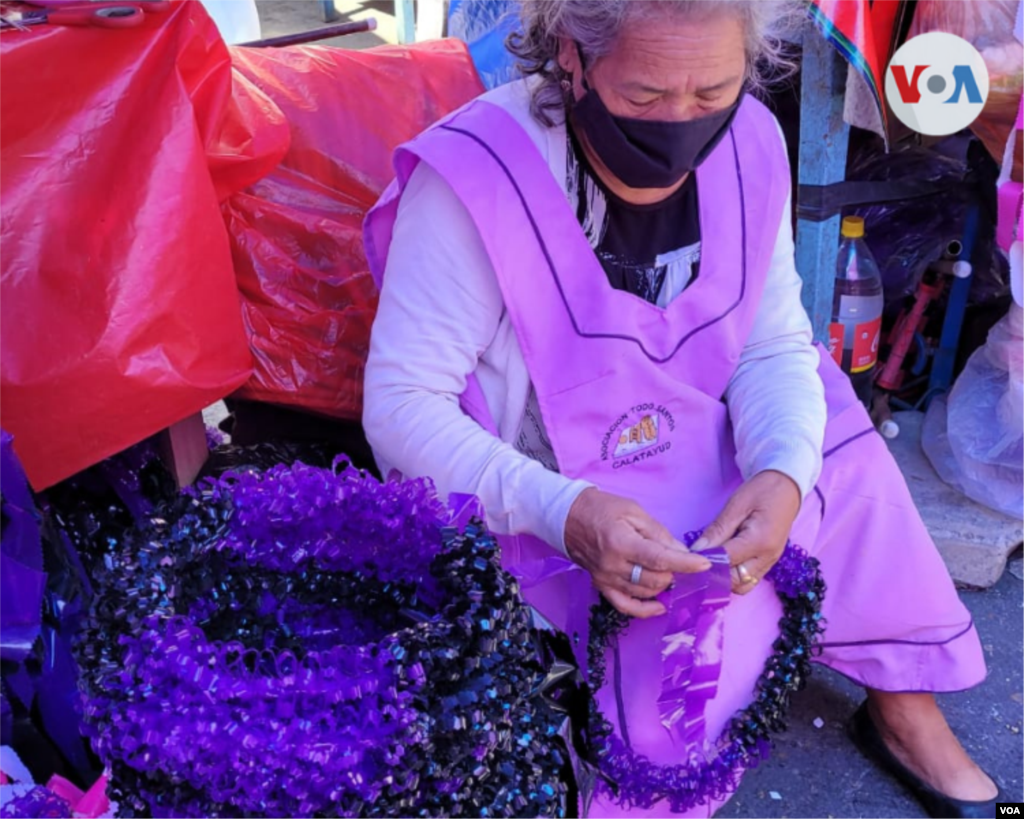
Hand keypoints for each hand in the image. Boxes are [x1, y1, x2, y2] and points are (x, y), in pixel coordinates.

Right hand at [564, 488, 711, 618]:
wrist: (567, 516)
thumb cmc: (601, 508)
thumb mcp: (633, 511)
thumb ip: (659, 533)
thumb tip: (681, 551)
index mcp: (621, 542)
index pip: (660, 559)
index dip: (685, 564)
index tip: (704, 564)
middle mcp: (613, 565)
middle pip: (655, 580)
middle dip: (674, 572)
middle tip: (679, 560)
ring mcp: (606, 579)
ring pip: (645, 593)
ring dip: (662, 585)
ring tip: (667, 572)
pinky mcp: (601, 585)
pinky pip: (625, 606)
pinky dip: (645, 610)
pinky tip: (659, 605)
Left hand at [693, 471, 800, 594]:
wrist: (787, 488)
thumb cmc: (762, 491)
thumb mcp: (736, 505)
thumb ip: (717, 529)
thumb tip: (696, 550)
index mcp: (759, 541)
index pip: (726, 562)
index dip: (705, 562)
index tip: (689, 556)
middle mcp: (767, 558)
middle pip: (735, 582)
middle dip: (715, 575)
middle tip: (698, 560)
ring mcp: (770, 563)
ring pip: (743, 586)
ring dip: (724, 579)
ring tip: (711, 561)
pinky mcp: (768, 563)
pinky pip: (749, 579)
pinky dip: (734, 576)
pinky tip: (722, 562)